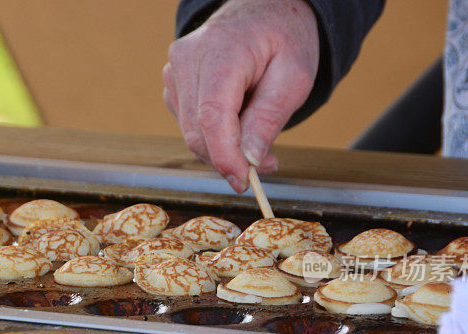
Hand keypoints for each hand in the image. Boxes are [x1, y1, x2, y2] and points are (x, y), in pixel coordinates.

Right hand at [163, 0, 318, 191]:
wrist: (264, 11)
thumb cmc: (283, 39)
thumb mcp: (294, 77)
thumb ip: (269, 119)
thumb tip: (249, 160)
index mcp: (221, 52)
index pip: (212, 116)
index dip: (225, 157)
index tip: (244, 182)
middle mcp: (187, 60)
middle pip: (198, 132)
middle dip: (230, 159)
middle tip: (265, 165)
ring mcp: (174, 72)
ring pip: (192, 133)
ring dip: (224, 149)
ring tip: (259, 142)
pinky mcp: (173, 84)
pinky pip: (190, 125)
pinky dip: (214, 136)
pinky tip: (239, 126)